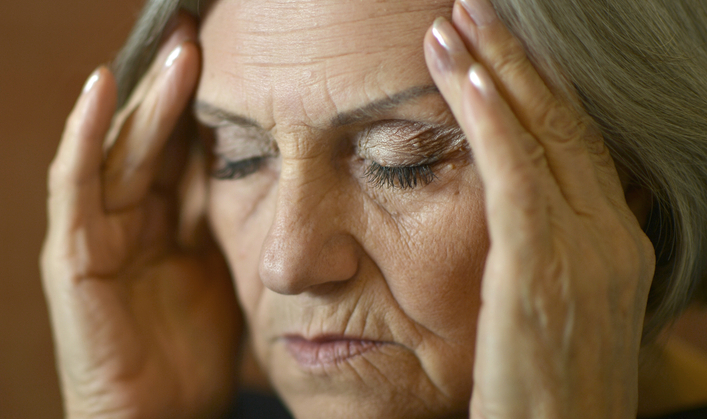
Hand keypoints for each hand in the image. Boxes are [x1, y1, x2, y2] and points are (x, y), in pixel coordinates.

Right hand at [41, 15, 241, 418]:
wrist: (159, 418)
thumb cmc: (191, 352)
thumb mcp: (223, 268)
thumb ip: (227, 217)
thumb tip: (266, 163)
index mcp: (163, 220)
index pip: (181, 146)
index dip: (202, 100)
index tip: (232, 52)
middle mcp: (125, 218)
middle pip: (151, 137)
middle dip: (176, 84)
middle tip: (200, 30)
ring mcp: (94, 232)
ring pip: (119, 148)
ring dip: (144, 96)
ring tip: (176, 47)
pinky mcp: (72, 255)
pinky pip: (74, 185)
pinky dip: (83, 134)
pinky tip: (102, 87)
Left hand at [424, 0, 655, 416]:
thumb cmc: (543, 387)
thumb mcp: (556, 311)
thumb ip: (545, 256)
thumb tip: (515, 215)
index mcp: (617, 243)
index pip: (579, 145)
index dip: (540, 89)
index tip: (499, 49)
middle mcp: (613, 235)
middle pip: (566, 124)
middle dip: (517, 59)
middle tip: (473, 8)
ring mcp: (587, 248)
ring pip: (542, 135)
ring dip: (494, 70)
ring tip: (454, 22)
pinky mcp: (543, 266)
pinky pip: (516, 174)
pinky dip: (491, 119)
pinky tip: (462, 78)